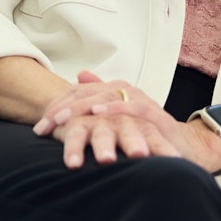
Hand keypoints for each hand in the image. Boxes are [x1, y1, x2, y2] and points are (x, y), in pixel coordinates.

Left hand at [33, 71, 220, 172]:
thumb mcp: (118, 115)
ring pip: (105, 98)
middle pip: (87, 94)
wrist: (181, 146)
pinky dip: (115, 107)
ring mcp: (139, 101)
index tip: (39, 127)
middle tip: (45, 125)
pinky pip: (133, 106)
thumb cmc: (145, 132)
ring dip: (82, 109)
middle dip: (64, 110)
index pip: (79, 94)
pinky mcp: (154, 114)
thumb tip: (80, 75)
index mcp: (113, 91)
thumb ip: (99, 93)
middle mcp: (124, 91)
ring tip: (62, 119)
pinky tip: (99, 111)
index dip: (58, 109)